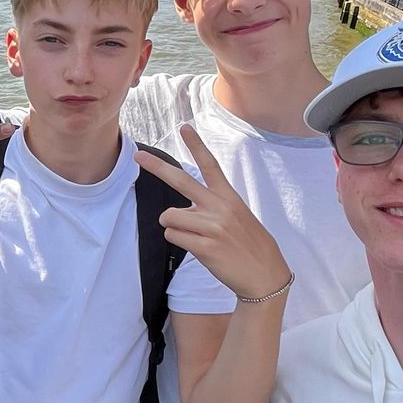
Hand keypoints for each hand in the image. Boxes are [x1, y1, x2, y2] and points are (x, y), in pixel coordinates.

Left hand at [136, 125, 290, 301]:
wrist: (264, 274)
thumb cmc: (248, 245)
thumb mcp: (237, 217)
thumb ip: (212, 207)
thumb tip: (182, 211)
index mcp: (229, 197)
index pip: (210, 165)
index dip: (196, 145)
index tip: (184, 128)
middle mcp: (219, 207)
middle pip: (181, 180)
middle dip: (156, 167)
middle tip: (138, 155)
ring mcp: (212, 226)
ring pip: (169, 217)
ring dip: (174, 227)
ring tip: (195, 237)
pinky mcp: (204, 247)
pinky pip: (173, 236)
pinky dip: (179, 241)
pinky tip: (199, 248)